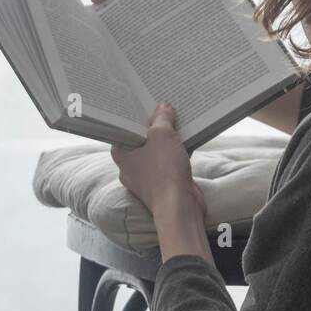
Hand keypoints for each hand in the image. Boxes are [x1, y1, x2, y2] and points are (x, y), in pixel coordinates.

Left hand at [111, 103, 203, 217]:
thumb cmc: (163, 170)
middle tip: (164, 108)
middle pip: (141, 140)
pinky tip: (189, 138)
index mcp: (121, 154)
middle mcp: (130, 166)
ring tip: (179, 119)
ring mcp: (147, 176)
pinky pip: (169, 162)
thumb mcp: (162, 135)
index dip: (135, 117)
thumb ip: (161, 119)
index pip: (124, 130)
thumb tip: (163, 107)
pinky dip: (177, 151)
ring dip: (168, 139)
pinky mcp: (163, 183)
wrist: (179, 206)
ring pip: (157, 151)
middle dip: (154, 126)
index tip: (145, 104)